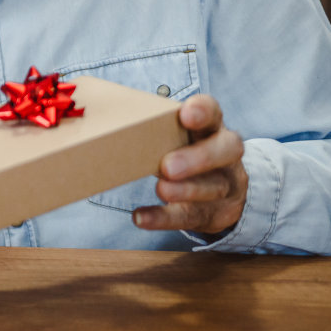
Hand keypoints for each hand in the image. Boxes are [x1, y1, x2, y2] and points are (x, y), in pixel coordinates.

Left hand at [133, 94, 246, 235]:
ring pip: (214, 187)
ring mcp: (226, 185)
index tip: (186, 114)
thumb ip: (151, 129)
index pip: (214, 113)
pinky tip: (141, 217)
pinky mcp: (216, 213)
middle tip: (168, 166)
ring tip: (161, 190)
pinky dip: (164, 218)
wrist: (221, 192)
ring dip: (185, 190)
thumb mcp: (176, 136)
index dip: (203, 111)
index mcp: (211, 128)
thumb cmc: (184, 153)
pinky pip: (191, 216)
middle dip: (198, 157)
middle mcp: (226, 155)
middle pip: (227, 150)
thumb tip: (104, 121)